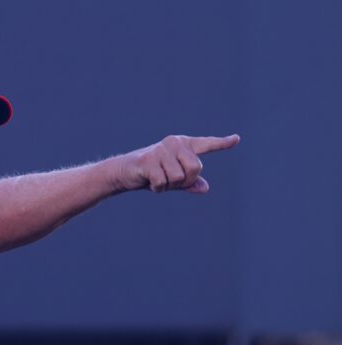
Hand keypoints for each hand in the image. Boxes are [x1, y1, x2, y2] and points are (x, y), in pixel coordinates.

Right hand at [114, 134, 239, 193]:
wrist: (124, 171)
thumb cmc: (151, 173)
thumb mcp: (173, 178)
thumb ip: (190, 182)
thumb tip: (205, 188)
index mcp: (183, 145)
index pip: (206, 144)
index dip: (222, 144)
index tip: (236, 139)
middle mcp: (174, 143)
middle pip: (196, 168)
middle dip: (185, 181)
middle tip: (171, 182)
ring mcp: (161, 150)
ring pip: (179, 178)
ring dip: (169, 186)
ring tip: (158, 180)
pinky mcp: (148, 160)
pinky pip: (163, 182)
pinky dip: (158, 188)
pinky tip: (149, 181)